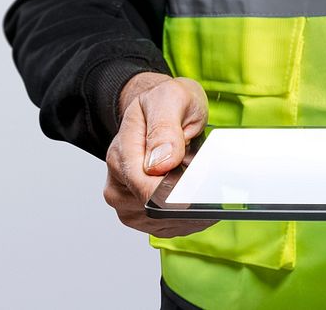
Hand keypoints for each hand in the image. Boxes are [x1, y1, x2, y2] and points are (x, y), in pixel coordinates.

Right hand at [103, 72, 214, 237]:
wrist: (161, 107)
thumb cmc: (167, 102)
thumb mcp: (172, 99)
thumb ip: (165, 128)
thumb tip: (160, 163)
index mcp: (122, 151)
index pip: (144, 186)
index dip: (174, 194)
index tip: (201, 191)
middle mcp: (117, 179)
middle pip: (153, 209)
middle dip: (187, 201)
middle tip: (208, 181)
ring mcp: (125, 199)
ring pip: (162, 222)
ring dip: (189, 210)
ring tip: (201, 184)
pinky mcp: (138, 213)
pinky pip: (166, 226)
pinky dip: (187, 217)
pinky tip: (197, 198)